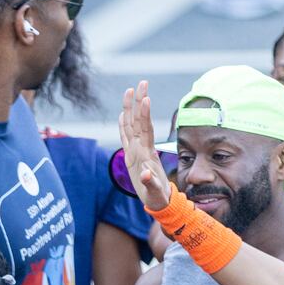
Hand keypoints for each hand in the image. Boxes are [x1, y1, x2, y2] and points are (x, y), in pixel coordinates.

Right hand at [118, 81, 170, 210]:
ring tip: (131, 90)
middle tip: (141, 83)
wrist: (160, 201)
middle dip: (139, 102)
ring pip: (133, 125)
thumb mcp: (155, 191)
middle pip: (139, 121)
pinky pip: (127, 137)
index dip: (144, 115)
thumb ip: (151, 182)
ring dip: (132, 108)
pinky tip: (123, 114)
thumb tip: (147, 174)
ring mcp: (137, 151)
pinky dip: (124, 125)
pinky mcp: (133, 156)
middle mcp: (140, 149)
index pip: (144, 130)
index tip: (146, 99)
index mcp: (144, 154)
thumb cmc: (157, 197)